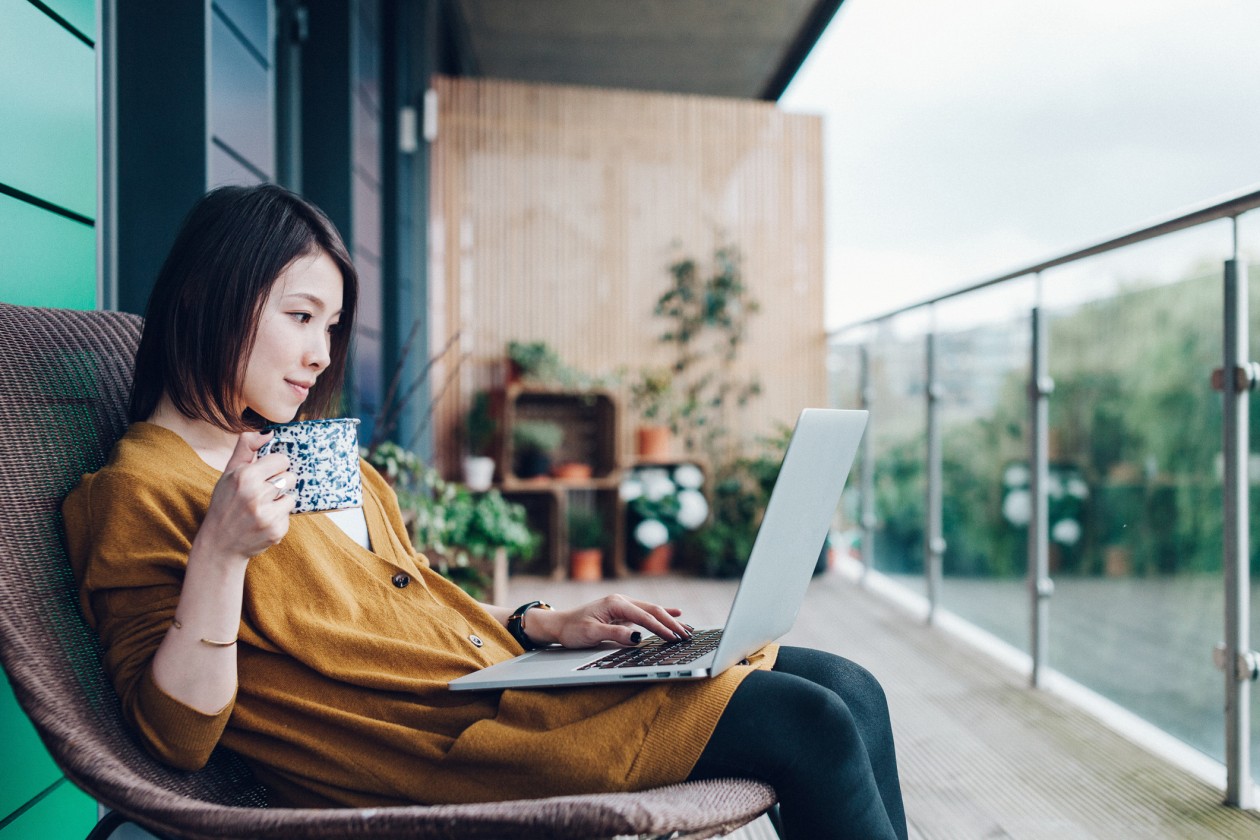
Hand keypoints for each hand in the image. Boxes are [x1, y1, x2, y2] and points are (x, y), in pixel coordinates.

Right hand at [195, 431, 295, 563]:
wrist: (220, 543)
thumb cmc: (225, 503)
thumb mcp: (229, 473)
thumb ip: (246, 448)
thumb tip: (268, 433)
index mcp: (245, 476)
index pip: (282, 460)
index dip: (275, 466)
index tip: (265, 474)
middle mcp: (256, 494)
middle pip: (290, 477)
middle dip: (279, 483)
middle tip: (262, 493)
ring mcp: (267, 514)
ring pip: (291, 497)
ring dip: (280, 501)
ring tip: (261, 508)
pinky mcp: (276, 530)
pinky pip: (289, 515)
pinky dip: (278, 518)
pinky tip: (262, 522)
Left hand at [529, 594, 692, 648]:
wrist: (559, 625)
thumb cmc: (573, 629)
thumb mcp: (592, 634)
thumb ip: (615, 634)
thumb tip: (637, 637)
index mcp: (616, 603)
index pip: (645, 616)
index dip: (661, 628)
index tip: (674, 638)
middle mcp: (622, 601)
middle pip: (653, 610)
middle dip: (671, 623)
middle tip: (687, 635)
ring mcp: (623, 606)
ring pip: (652, 610)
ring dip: (670, 619)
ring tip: (687, 627)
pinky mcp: (623, 613)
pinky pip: (646, 614)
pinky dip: (662, 615)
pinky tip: (676, 613)